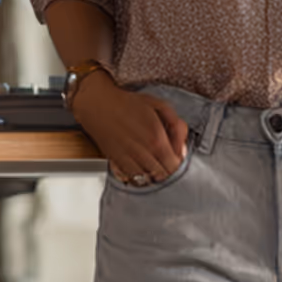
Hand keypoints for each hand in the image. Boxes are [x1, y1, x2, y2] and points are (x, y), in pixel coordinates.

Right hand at [71, 76, 188, 185]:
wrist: (98, 103)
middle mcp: (143, 152)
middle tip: (166, 161)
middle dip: (167, 170)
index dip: (178, 164)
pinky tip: (140, 166)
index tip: (176, 157)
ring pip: (148, 179)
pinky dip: (139, 176)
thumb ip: (177, 127)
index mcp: (156, 138)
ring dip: (153, 175)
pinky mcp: (116, 162)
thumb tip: (183, 149)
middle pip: (163, 175)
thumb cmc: (128, 102)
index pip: (175, 165)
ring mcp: (128, 159)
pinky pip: (132, 178)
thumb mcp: (160, 105)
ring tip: (153, 163)